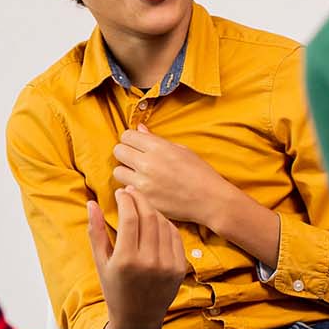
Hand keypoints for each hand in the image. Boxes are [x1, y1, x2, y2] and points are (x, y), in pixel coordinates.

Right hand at [88, 187, 186, 328]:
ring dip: (152, 210)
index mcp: (126, 260)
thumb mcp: (100, 262)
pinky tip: (156, 221)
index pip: (130, 218)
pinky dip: (166, 224)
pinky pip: (175, 236)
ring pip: (163, 224)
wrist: (138, 318)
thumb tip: (92, 203)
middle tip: (132, 192)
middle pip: (149, 217)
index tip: (120, 192)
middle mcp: (149, 261)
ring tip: (142, 205)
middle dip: (140, 199)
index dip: (126, 200)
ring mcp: (167, 265)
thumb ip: (96, 231)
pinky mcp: (179, 268)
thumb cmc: (115, 289)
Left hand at [112, 125, 234, 227]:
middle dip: (124, 153)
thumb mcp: (181, 150)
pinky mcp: (144, 200)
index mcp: (158, 147)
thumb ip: (156, 140)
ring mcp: (144, 183)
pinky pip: (127, 190)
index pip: (127, 135)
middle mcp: (148, 164)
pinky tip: (145, 188)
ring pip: (118, 172)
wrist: (210, 200)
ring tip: (138, 175)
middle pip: (118, 151)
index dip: (130, 139)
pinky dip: (132, 188)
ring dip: (125, 172)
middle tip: (134, 159)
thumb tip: (140, 129)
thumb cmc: (200, 173)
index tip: (135, 144)